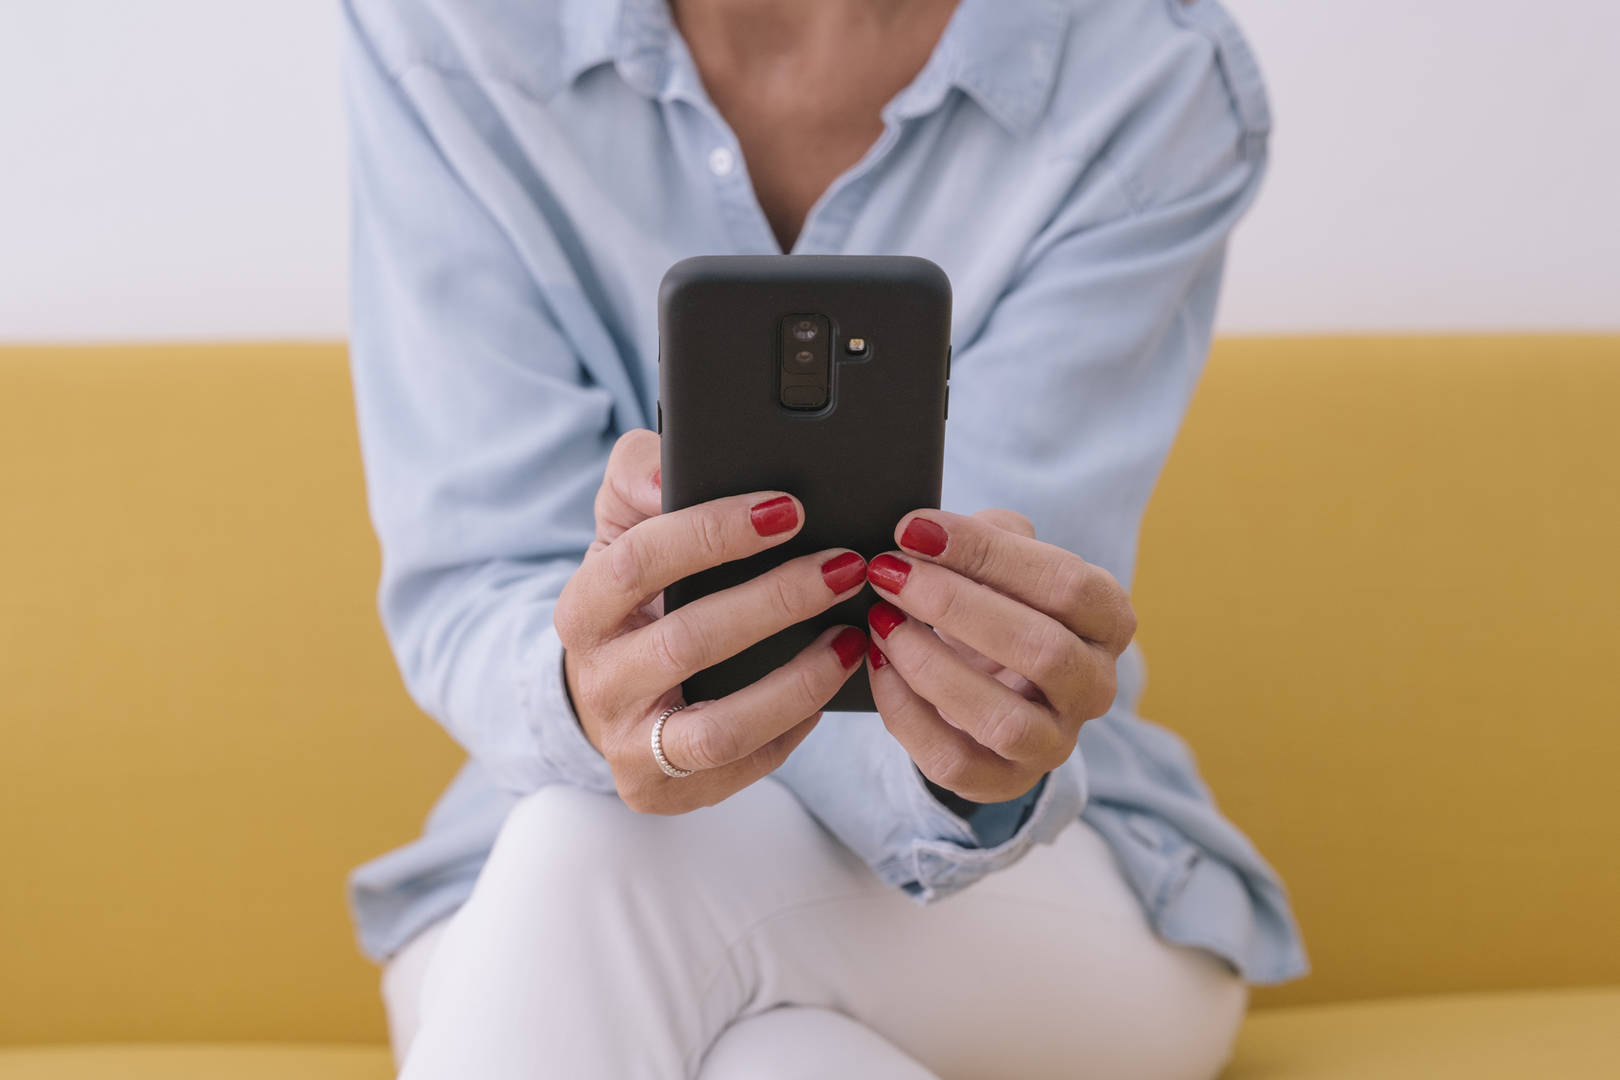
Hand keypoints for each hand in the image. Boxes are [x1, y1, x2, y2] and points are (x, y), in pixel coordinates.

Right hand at [553, 431, 868, 813]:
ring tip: (852, 637)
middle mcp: (597, 682)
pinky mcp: (664, 793)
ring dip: (797, 681)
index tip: (788, 508)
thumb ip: (639, 474)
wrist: (606, 694)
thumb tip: (668, 471)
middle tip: (845, 567)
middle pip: (688, 643)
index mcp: (582, 607)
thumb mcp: (623, 524)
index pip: (639, 561)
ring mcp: (629, 746)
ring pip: (720, 726)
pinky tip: (831, 682)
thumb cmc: (634, 593)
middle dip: (776, 601)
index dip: (713, 533)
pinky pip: (743, 765)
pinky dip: (795, 725)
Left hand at [863, 509, 1135, 803]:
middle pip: (1043, 651)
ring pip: (1002, 719)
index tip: (914, 528)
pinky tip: (878, 663)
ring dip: (930, 665)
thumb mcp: (1001, 559)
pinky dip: (905, 712)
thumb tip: (925, 531)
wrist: (984, 677)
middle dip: (954, 606)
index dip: (990, 554)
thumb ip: (983, 536)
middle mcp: (1094, 687)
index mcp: (1108, 621)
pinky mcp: (1003, 782)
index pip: (1068, 585)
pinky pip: (953, 760)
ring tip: (881, 620)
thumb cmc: (995, 603)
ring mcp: (1054, 743)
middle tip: (888, 573)